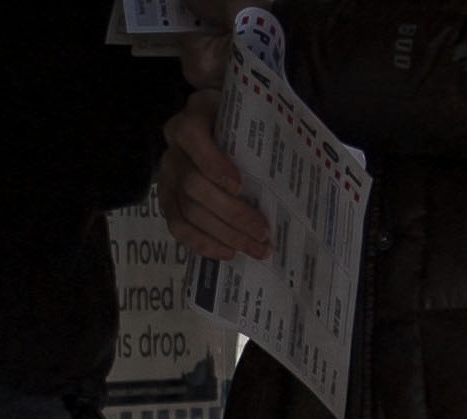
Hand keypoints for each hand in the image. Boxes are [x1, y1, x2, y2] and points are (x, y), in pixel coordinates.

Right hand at [158, 89, 270, 257]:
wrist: (216, 131)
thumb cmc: (239, 125)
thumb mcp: (250, 117)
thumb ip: (263, 132)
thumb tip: (298, 162)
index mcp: (192, 119)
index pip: (192, 137)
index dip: (212, 163)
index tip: (239, 186)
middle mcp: (173, 149)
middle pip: (194, 184)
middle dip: (231, 213)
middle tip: (263, 233)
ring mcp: (168, 177)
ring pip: (188, 211)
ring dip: (224, 235)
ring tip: (255, 248)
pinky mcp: (168, 201)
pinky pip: (178, 227)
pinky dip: (203, 244)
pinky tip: (229, 253)